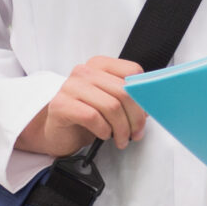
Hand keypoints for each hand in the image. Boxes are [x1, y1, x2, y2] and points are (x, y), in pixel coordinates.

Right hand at [15, 56, 148, 155]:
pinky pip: (92, 117)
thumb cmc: (86, 116)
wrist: (57, 131)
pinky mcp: (61, 105)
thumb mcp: (110, 102)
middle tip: (136, 133)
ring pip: (111, 106)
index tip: (144, 115)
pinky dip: (103, 130)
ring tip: (121, 139)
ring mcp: (70, 87)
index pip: (132, 71)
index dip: (142, 96)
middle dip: (135, 118)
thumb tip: (149, 106)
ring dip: (121, 128)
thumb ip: (127, 98)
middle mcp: (84, 71)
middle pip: (124, 92)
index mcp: (99, 65)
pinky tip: (103, 134)